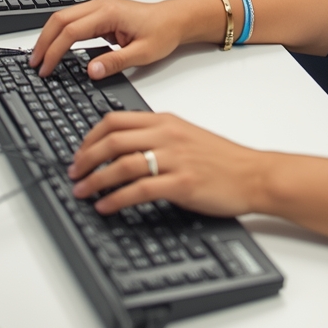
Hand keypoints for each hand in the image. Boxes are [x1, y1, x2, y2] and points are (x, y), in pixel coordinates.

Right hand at [30, 0, 219, 77]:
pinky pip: (72, 19)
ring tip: (40, 58)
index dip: (55, 51)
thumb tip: (91, 72)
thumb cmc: (163, 32)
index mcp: (109, 13)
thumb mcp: (143, 53)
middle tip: (35, 64)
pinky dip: (59, 33)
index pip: (71, 32)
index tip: (46, 69)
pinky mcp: (99, 12)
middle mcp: (100, 5)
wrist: (175, 19)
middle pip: (59, 19)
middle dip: (43, 42)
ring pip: (62, 17)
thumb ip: (116, 63)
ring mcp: (98, 6)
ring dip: (48, 36)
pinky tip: (55, 47)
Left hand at [69, 111, 266, 218]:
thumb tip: (125, 145)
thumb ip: (157, 135)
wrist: (253, 174)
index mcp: (165, 121)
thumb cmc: (223, 158)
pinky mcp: (181, 184)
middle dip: (86, 158)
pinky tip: (105, 206)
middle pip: (112, 140)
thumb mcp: (186, 135)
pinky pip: (139, 190)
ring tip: (82, 191)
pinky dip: (116, 199)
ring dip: (95, 180)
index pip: (116, 120)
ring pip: (121, 165)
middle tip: (74, 173)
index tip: (80, 151)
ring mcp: (174, 159)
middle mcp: (166, 136)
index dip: (90, 136)